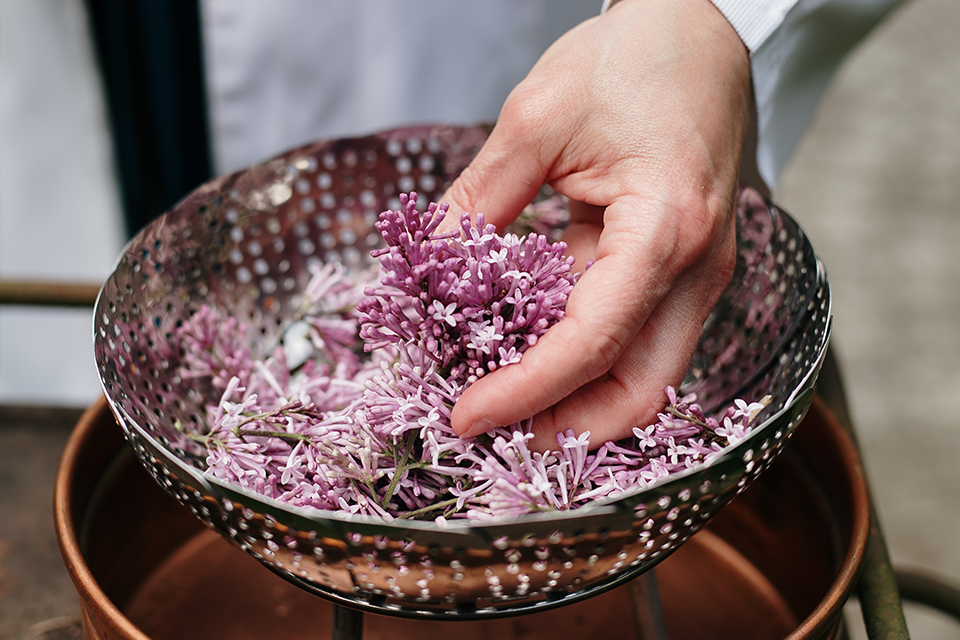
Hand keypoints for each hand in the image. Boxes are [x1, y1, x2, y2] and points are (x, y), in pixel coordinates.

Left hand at [440, 0, 750, 448]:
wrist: (701, 31)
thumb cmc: (633, 59)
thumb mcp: (535, 119)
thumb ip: (478, 200)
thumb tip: (427, 267)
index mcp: (666, 229)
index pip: (592, 344)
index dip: (524, 391)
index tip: (464, 414)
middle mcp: (697, 269)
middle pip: (639, 390)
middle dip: (566, 426)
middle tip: (492, 430)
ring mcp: (696, 275)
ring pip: (642, 374)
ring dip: (575, 399)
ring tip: (502, 398)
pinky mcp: (680, 270)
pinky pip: (634, 336)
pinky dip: (583, 358)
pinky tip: (527, 349)